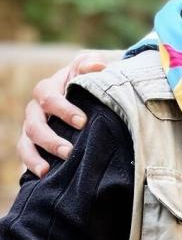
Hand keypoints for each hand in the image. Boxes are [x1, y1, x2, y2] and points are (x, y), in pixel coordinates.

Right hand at [18, 50, 119, 176]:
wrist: (80, 90)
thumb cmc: (84, 77)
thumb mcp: (89, 66)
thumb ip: (91, 63)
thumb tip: (97, 66)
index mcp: (47, 89)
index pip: (49, 98)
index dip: (64, 110)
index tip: (83, 122)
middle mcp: (35, 109)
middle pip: (34, 125)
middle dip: (50, 139)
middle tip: (69, 151)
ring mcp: (31, 127)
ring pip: (26, 142)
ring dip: (35, 156)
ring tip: (47, 170)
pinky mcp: (32, 142)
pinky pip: (26, 155)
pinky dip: (30, 165)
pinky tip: (42, 176)